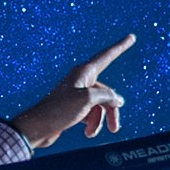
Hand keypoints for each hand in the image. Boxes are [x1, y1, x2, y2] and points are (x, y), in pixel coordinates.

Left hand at [8, 34, 136, 148]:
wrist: (39, 127)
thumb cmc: (60, 110)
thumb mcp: (87, 100)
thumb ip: (106, 96)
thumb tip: (117, 100)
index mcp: (84, 72)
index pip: (107, 56)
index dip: (120, 47)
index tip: (131, 37)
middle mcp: (82, 80)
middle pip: (107, 92)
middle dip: (111, 110)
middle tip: (115, 128)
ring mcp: (78, 94)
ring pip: (100, 105)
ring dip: (100, 120)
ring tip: (91, 132)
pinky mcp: (74, 108)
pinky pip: (91, 113)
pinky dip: (92, 123)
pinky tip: (87, 132)